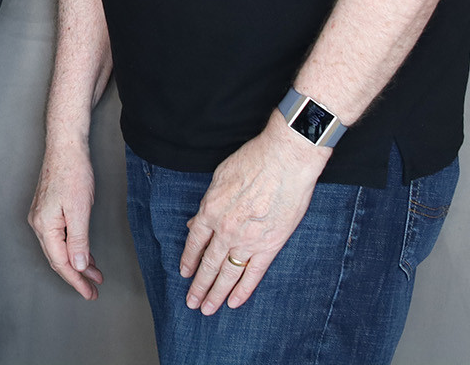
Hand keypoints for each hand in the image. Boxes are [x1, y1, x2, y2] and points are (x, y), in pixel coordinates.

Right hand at [29, 142, 104, 298]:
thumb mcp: (79, 210)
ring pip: (60, 248)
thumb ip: (78, 240)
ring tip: (95, 274)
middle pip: (58, 258)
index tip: (89, 292)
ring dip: (78, 262)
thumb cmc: (72, 173)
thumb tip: (76, 266)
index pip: (60, 262)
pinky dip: (74, 247)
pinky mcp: (49, 209)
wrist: (66, 146)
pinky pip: (61, 237)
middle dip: (77, 275)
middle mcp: (39, 223)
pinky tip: (85, 253)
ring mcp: (42, 216)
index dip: (76, 280)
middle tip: (94, 289)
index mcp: (44, 226)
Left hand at [179, 111, 328, 313]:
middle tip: (191, 302)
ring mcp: (247, 241)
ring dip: (215, 293)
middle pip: (208, 264)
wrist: (285, 160)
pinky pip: (253, 274)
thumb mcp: (220, 177)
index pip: (195, 242)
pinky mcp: (270, 246)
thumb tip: (196, 222)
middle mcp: (225, 230)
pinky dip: (243, 290)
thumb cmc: (253, 161)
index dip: (189, 259)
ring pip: (228, 274)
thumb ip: (207, 203)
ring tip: (207, 309)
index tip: (184, 273)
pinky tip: (234, 302)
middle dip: (198, 285)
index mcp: (210, 210)